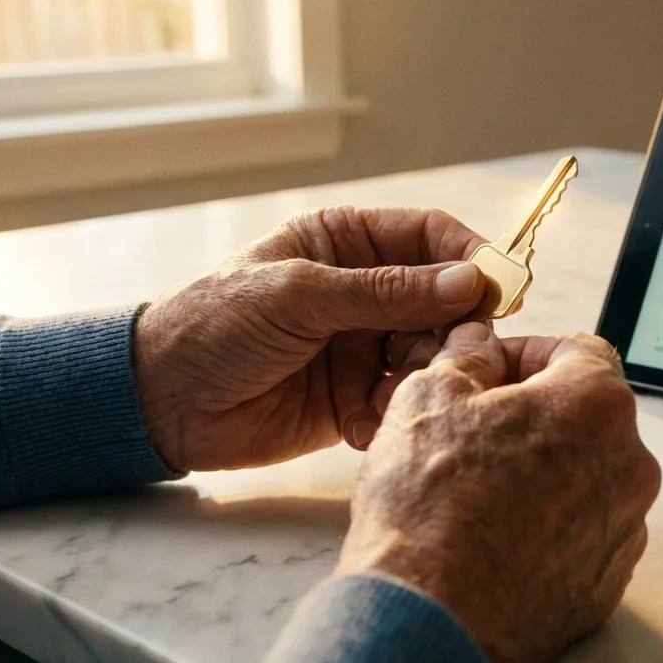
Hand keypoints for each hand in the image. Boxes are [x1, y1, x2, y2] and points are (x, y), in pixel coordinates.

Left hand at [133, 207, 486, 471]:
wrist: (162, 403)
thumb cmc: (215, 327)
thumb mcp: (299, 297)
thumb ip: (385, 292)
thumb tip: (469, 282)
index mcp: (345, 242)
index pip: (430, 238)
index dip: (470, 259)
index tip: (499, 291)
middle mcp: (363, 289)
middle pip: (443, 302)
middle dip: (446, 333)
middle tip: (440, 361)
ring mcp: (362, 343)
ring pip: (428, 354)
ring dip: (414, 378)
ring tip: (379, 400)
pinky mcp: (356, 395)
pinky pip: (399, 399)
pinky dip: (387, 413)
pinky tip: (356, 424)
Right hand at [336, 323, 661, 662]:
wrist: (427, 618)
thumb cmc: (428, 507)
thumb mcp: (429, 397)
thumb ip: (468, 355)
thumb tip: (478, 346)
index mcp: (597, 405)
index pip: (579, 351)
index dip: (526, 353)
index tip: (491, 370)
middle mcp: (630, 465)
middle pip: (585, 418)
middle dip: (533, 416)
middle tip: (473, 431)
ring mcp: (625, 529)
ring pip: (584, 478)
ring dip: (541, 472)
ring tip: (476, 492)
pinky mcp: (607, 583)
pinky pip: (580, 535)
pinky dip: (545, 529)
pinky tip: (492, 537)